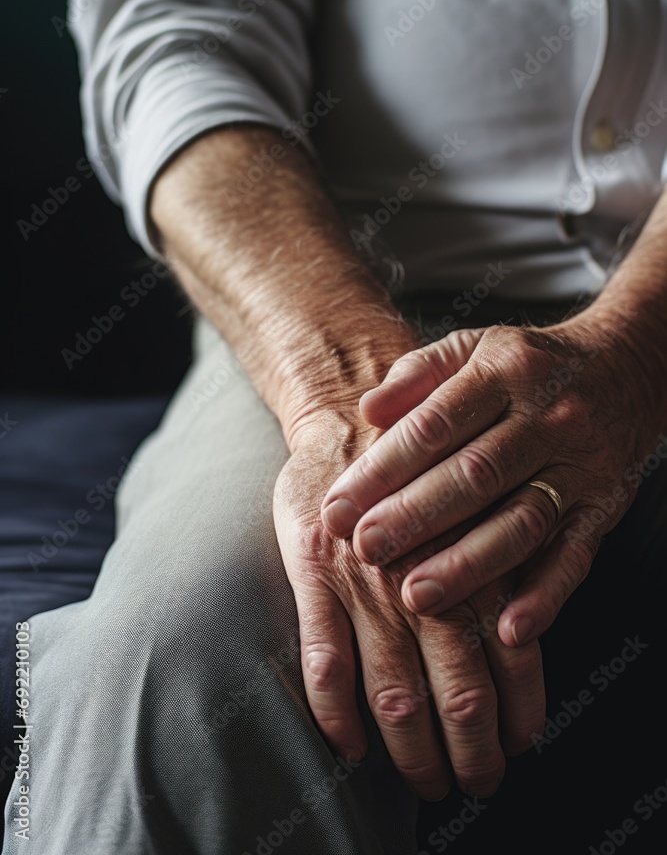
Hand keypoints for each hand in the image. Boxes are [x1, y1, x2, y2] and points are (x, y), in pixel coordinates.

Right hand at [273, 407, 544, 799]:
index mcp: (475, 558)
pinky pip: (324, 663)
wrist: (347, 413)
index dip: (520, 713)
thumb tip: (518, 636)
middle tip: (477, 783)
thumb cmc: (418, 466)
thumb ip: (496, 562)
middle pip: (458, 693)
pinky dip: (337, 715)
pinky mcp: (315, 577)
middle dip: (473, 752)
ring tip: (426, 782)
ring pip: (394, 693)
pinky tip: (349, 746)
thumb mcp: (474, 500)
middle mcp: (426, 578)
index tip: (520, 746)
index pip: (511, 658)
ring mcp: (367, 583)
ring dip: (412, 752)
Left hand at [320, 313, 665, 646]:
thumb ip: (418, 373)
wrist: (625, 367)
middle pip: (474, 475)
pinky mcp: (607, 505)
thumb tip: (368, 409)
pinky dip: (546, 595)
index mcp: (502, 372)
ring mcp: (579, 464)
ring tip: (418, 595)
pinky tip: (511, 628)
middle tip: (368, 550)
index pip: (433, 425)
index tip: (338, 508)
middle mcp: (545, 417)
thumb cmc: (529, 364)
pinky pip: (577, 555)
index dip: (382, 470)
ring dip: (468, 564)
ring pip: (522, 520)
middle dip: (415, 517)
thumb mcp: (473, 346)